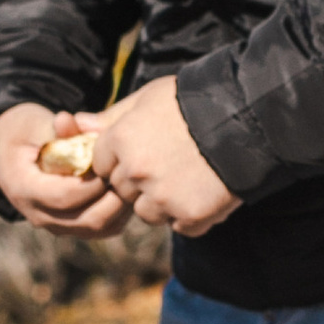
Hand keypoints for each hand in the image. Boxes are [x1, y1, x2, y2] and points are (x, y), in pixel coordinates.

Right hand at [0, 103, 132, 236]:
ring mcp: (56, 226)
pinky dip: (120, 212)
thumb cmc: (23, 134)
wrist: (9, 154)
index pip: (66, 197)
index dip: (94, 181)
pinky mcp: (72, 227)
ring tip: (131, 178)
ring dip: (121, 206)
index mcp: (24, 191)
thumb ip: (54, 128)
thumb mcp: (33, 124)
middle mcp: (39, 215)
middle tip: (130, 171)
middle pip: (88, 220)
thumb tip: (67, 121)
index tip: (112, 160)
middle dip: (115, 196)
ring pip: (99, 228)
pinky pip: (103, 229)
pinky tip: (127, 187)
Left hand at [86, 72, 240, 235]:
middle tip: (172, 161)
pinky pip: (181, 226)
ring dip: (164, 202)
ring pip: (148, 213)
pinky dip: (192, 214)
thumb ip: (111, 117)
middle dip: (141, 181)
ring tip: (191, 175)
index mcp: (121, 141)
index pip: (102, 164)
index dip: (122, 158)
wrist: (249, 118)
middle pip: (124, 191)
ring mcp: (163, 198)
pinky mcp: (190, 216)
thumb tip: (74, 123)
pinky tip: (207, 189)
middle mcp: (136, 173)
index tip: (147, 148)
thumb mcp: (148, 98)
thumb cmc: (194, 101)